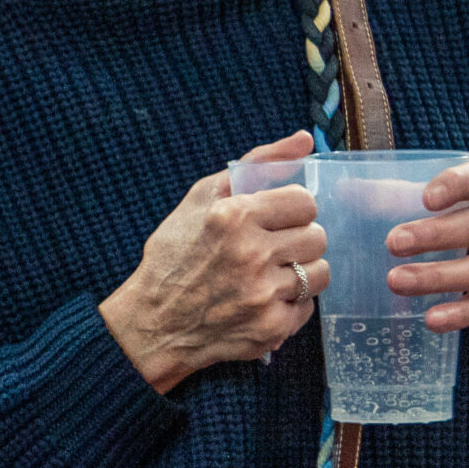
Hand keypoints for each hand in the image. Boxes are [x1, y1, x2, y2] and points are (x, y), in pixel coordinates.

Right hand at [100, 131, 329, 394]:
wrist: (150, 326)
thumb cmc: (172, 259)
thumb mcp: (200, 200)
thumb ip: (256, 164)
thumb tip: (305, 139)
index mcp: (234, 217)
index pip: (305, 202)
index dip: (291, 211)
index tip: (273, 222)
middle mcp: (250, 254)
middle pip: (317, 237)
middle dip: (296, 242)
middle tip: (269, 252)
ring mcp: (262, 294)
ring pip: (318, 273)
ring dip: (297, 274)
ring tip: (267, 278)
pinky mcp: (270, 328)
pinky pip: (306, 308)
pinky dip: (287, 306)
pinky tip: (260, 304)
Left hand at [389, 158, 468, 341]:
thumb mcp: (466, 198)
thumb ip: (410, 193)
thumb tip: (347, 191)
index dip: (458, 185)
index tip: (426, 197)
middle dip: (435, 235)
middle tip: (393, 242)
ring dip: (436, 276)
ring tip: (396, 281)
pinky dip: (459, 313)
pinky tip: (431, 319)